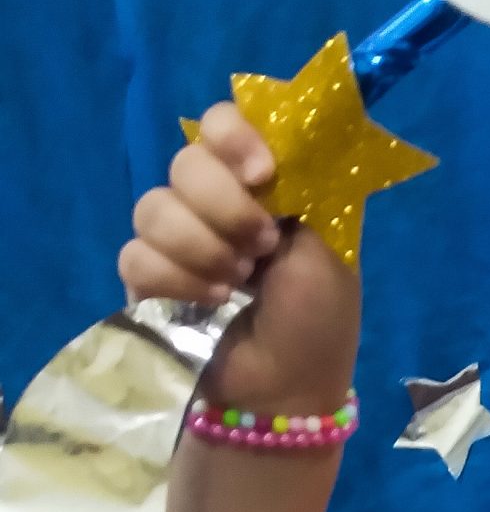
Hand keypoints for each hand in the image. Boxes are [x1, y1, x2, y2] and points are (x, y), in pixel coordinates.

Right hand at [118, 102, 360, 421]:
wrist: (287, 390)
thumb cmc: (317, 320)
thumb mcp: (330, 247)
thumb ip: (306, 184)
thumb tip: (285, 133)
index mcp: (259, 184)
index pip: (222, 121)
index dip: (234, 136)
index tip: (262, 174)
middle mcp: (212, 201)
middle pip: (185, 160)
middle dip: (226, 206)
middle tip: (261, 249)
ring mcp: (175, 239)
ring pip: (155, 207)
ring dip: (204, 248)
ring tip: (239, 284)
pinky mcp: (146, 280)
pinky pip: (137, 255)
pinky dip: (178, 280)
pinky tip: (211, 303)